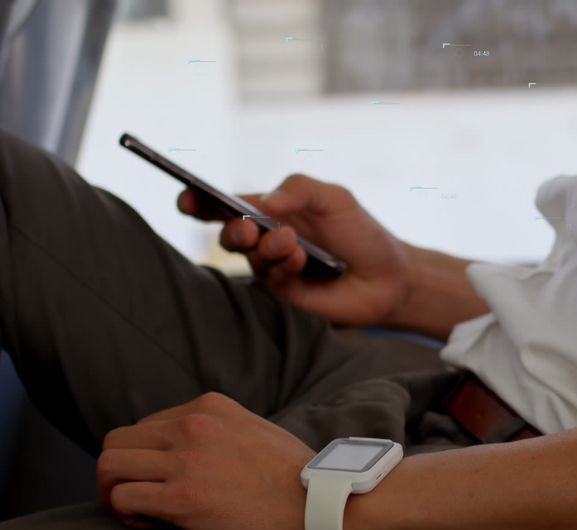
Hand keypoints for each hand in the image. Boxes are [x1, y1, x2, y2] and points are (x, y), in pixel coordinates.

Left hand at [97, 393, 315, 529]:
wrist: (323, 506)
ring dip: (112, 491)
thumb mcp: (255, 430)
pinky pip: (122, 499)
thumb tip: (196, 447)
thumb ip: (221, 430)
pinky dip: (124, 514)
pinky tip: (149, 524)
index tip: (161, 480)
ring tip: (135, 511)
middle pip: (118, 441)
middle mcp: (192, 425)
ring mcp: (186, 461)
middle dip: (118, 471)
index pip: (147, 424)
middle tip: (133, 496)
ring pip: (109, 465)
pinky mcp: (183, 499)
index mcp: (209, 406)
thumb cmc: (297, 477)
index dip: (146, 457)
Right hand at [178, 174, 411, 326]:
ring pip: (248, 256)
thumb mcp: (334, 199)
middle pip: (227, 233)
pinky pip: (269, 277)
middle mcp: (265, 239)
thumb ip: (299, 189)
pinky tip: (301, 260)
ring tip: (290, 241)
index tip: (187, 198)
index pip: (225, 205)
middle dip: (231, 229)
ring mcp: (272, 268)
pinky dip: (281, 264)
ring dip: (265, 246)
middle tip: (249, 228)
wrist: (389, 277)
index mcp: (270, 210)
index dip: (199, 201)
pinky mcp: (283, 293)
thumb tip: (264, 201)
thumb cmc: (360, 233)